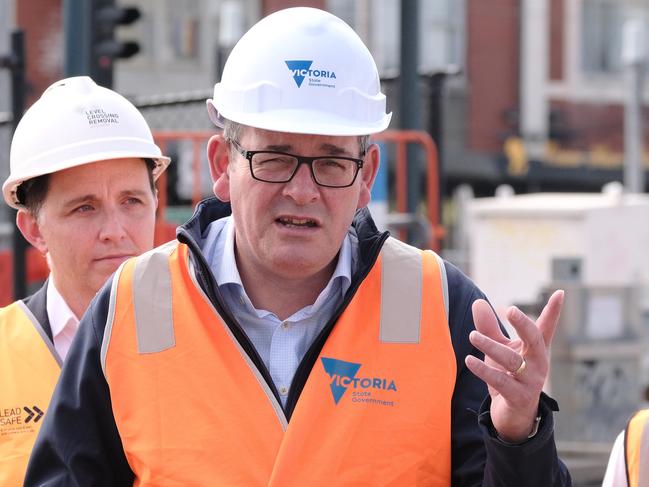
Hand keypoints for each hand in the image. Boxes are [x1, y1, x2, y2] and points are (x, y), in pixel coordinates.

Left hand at [464, 290, 563, 442]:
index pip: (546, 327)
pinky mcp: (518, 396)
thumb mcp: (499, 349)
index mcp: (535, 349)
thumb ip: (489, 328)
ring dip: (490, 346)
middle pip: (534, 339)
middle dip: (523, 324)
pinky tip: (469, 361)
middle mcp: (537, 363)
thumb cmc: (509, 375)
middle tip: (510, 309)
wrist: (514, 415)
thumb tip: (477, 302)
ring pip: (511, 360)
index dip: (553, 311)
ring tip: (472, 336)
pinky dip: (484, 370)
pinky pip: (500, 381)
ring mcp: (531, 381)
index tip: (560, 292)